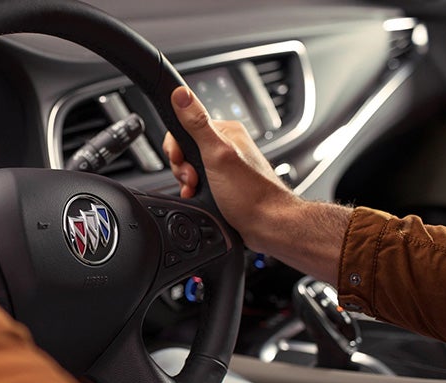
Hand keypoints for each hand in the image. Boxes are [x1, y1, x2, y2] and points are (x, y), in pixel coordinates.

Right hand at [163, 86, 349, 281]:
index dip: (177, 146)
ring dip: (187, 182)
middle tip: (195, 179)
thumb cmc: (250, 193)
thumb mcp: (217, 154)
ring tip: (199, 190)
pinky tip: (200, 198)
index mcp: (226, 131)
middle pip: (185, 148)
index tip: (183, 161)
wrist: (268, 226)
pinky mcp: (223, 184)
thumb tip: (181, 93)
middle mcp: (226, 146)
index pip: (184, 126)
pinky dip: (194, 191)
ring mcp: (225, 166)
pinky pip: (198, 182)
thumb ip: (196, 123)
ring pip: (190, 168)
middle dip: (182, 167)